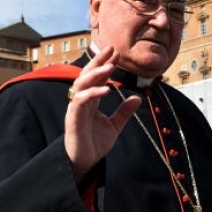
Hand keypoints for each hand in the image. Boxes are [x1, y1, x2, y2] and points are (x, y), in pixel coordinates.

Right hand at [64, 45, 141, 182]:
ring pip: (81, 84)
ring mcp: (76, 108)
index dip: (105, 64)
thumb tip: (138, 97)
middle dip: (98, 61)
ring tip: (110, 67)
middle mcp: (81, 101)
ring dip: (95, 74)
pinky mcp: (73, 118)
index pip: (96, 77)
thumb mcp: (114, 126)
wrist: (84, 163)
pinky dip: (92, 93)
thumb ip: (124, 112)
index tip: (117, 53)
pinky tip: (106, 89)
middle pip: (86, 75)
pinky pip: (81, 101)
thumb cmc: (94, 144)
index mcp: (90, 101)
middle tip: (111, 49)